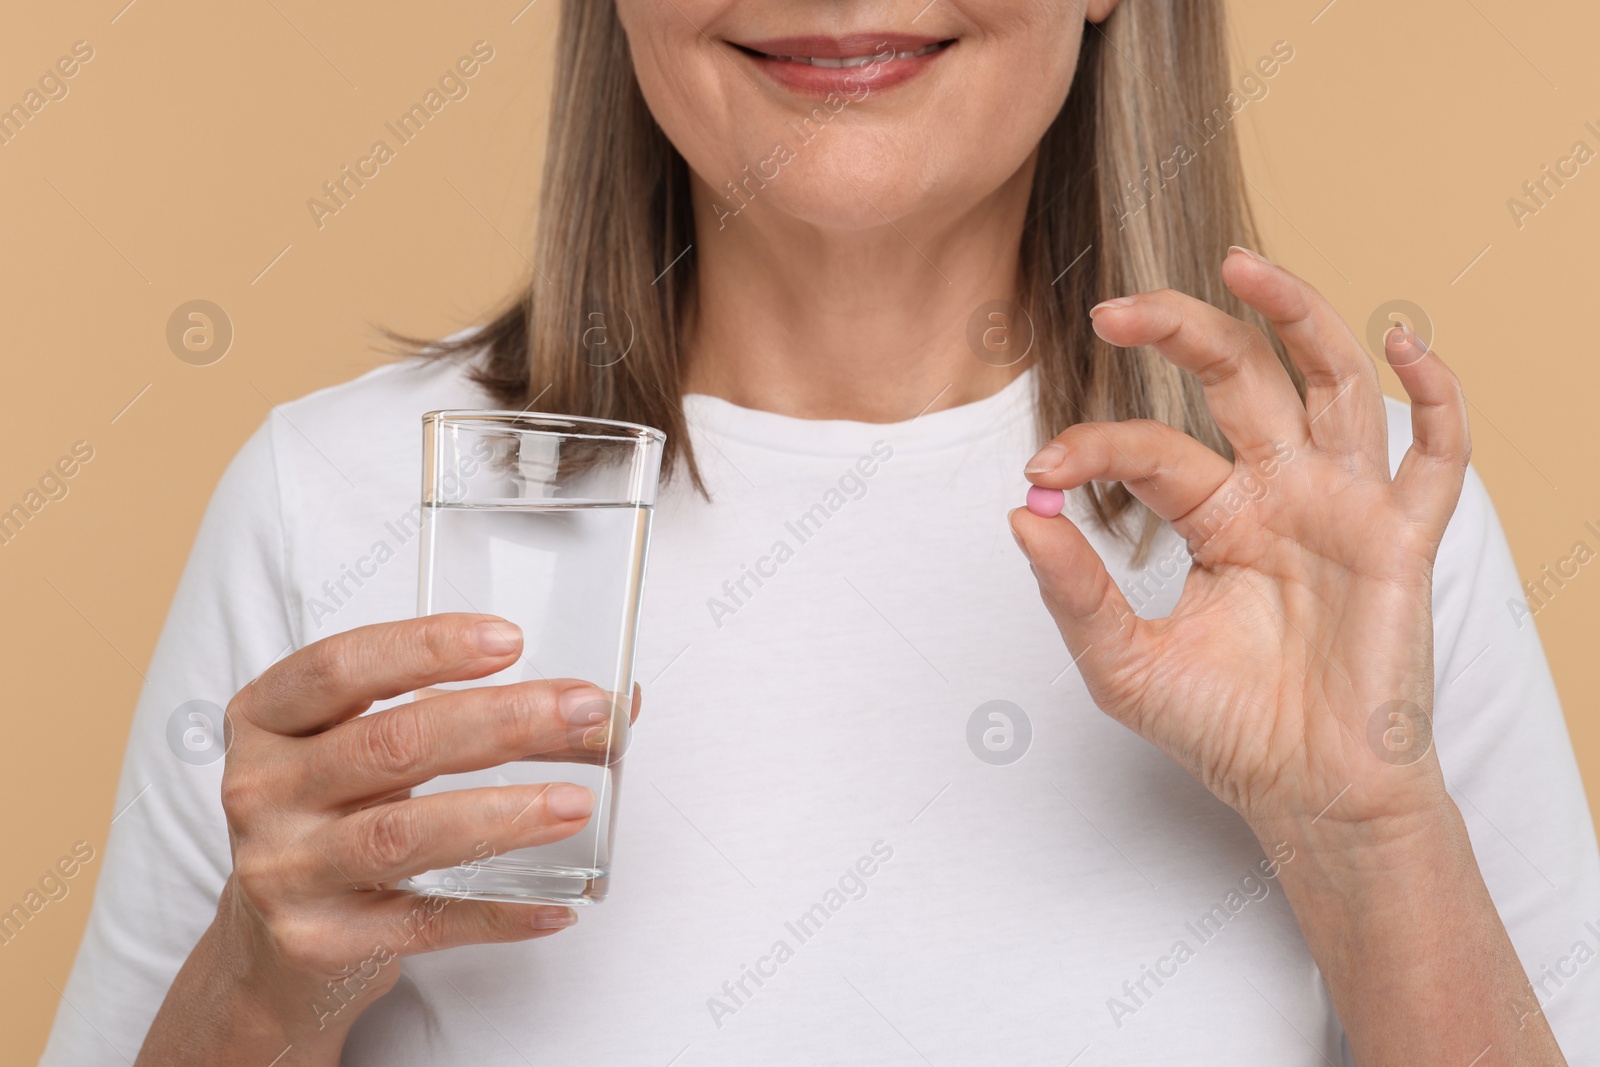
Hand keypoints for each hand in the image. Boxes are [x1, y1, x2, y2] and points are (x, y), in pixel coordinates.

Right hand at [137, 613, 639, 1064]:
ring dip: (504, 815)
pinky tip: (555, 904)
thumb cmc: (335, 819)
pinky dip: (497, 914)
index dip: (425, 648)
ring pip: (405, 834)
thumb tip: (610, 702)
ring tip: (579, 803)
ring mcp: (285, 870)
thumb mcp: (361, 751)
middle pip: (392, 743)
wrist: (268, 945)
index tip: (510, 639)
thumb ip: (461, 712)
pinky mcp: (320, 943)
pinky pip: (424, 923)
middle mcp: (262, 791)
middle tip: (583, 713)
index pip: (340, 667)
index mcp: (268, 721)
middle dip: (502, 722)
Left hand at [1010, 246, 1468, 839]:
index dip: (1095, 446)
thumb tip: (1020, 516)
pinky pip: (1436, 456)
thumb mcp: (1125, 663)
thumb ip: (1074, 591)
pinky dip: (1434, 396)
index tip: (1041, 469)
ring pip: (1330, 382)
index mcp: (1216, 514)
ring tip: (1241, 263)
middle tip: (1112, 310)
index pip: (1152, 449)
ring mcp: (1343, 506)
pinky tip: (1405, 342)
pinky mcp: (1402, 540)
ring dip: (1295, 316)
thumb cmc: (1223, 728)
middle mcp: (1279, 492)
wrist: (1306, 795)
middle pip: (1238, 379)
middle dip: (1180, 332)